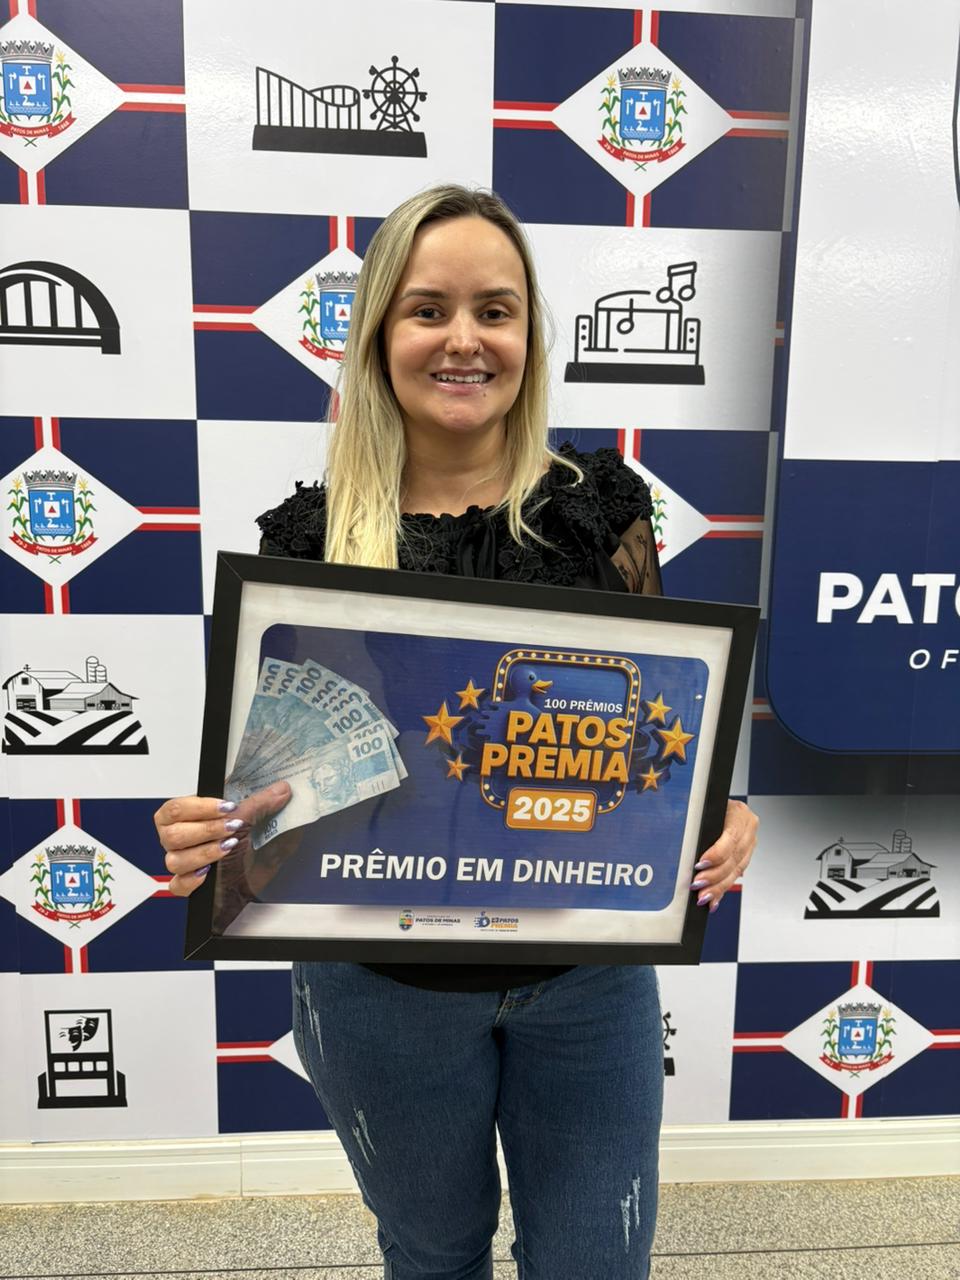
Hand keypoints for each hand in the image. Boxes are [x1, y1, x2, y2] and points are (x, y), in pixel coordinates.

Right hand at [154, 782, 291, 897]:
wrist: (255, 883)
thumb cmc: (251, 852)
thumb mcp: (260, 825)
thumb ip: (263, 805)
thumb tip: (281, 789)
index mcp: (190, 816)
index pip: (176, 808)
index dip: (201, 807)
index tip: (228, 807)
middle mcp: (180, 838)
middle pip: (171, 833)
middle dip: (205, 830)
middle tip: (231, 828)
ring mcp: (181, 863)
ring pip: (174, 860)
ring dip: (204, 853)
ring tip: (228, 848)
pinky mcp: (186, 885)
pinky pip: (177, 885)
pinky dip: (192, 880)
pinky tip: (208, 874)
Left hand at [689, 799, 757, 912]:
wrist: (719, 803)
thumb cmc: (708, 804)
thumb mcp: (704, 808)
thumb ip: (698, 824)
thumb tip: (685, 847)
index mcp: (739, 814)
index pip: (731, 838)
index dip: (716, 854)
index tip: (700, 864)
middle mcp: (748, 829)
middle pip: (734, 858)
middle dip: (715, 876)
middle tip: (698, 885)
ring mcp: (750, 843)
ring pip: (736, 871)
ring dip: (718, 887)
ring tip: (704, 896)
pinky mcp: (746, 855)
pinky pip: (735, 876)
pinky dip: (722, 889)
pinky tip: (714, 900)